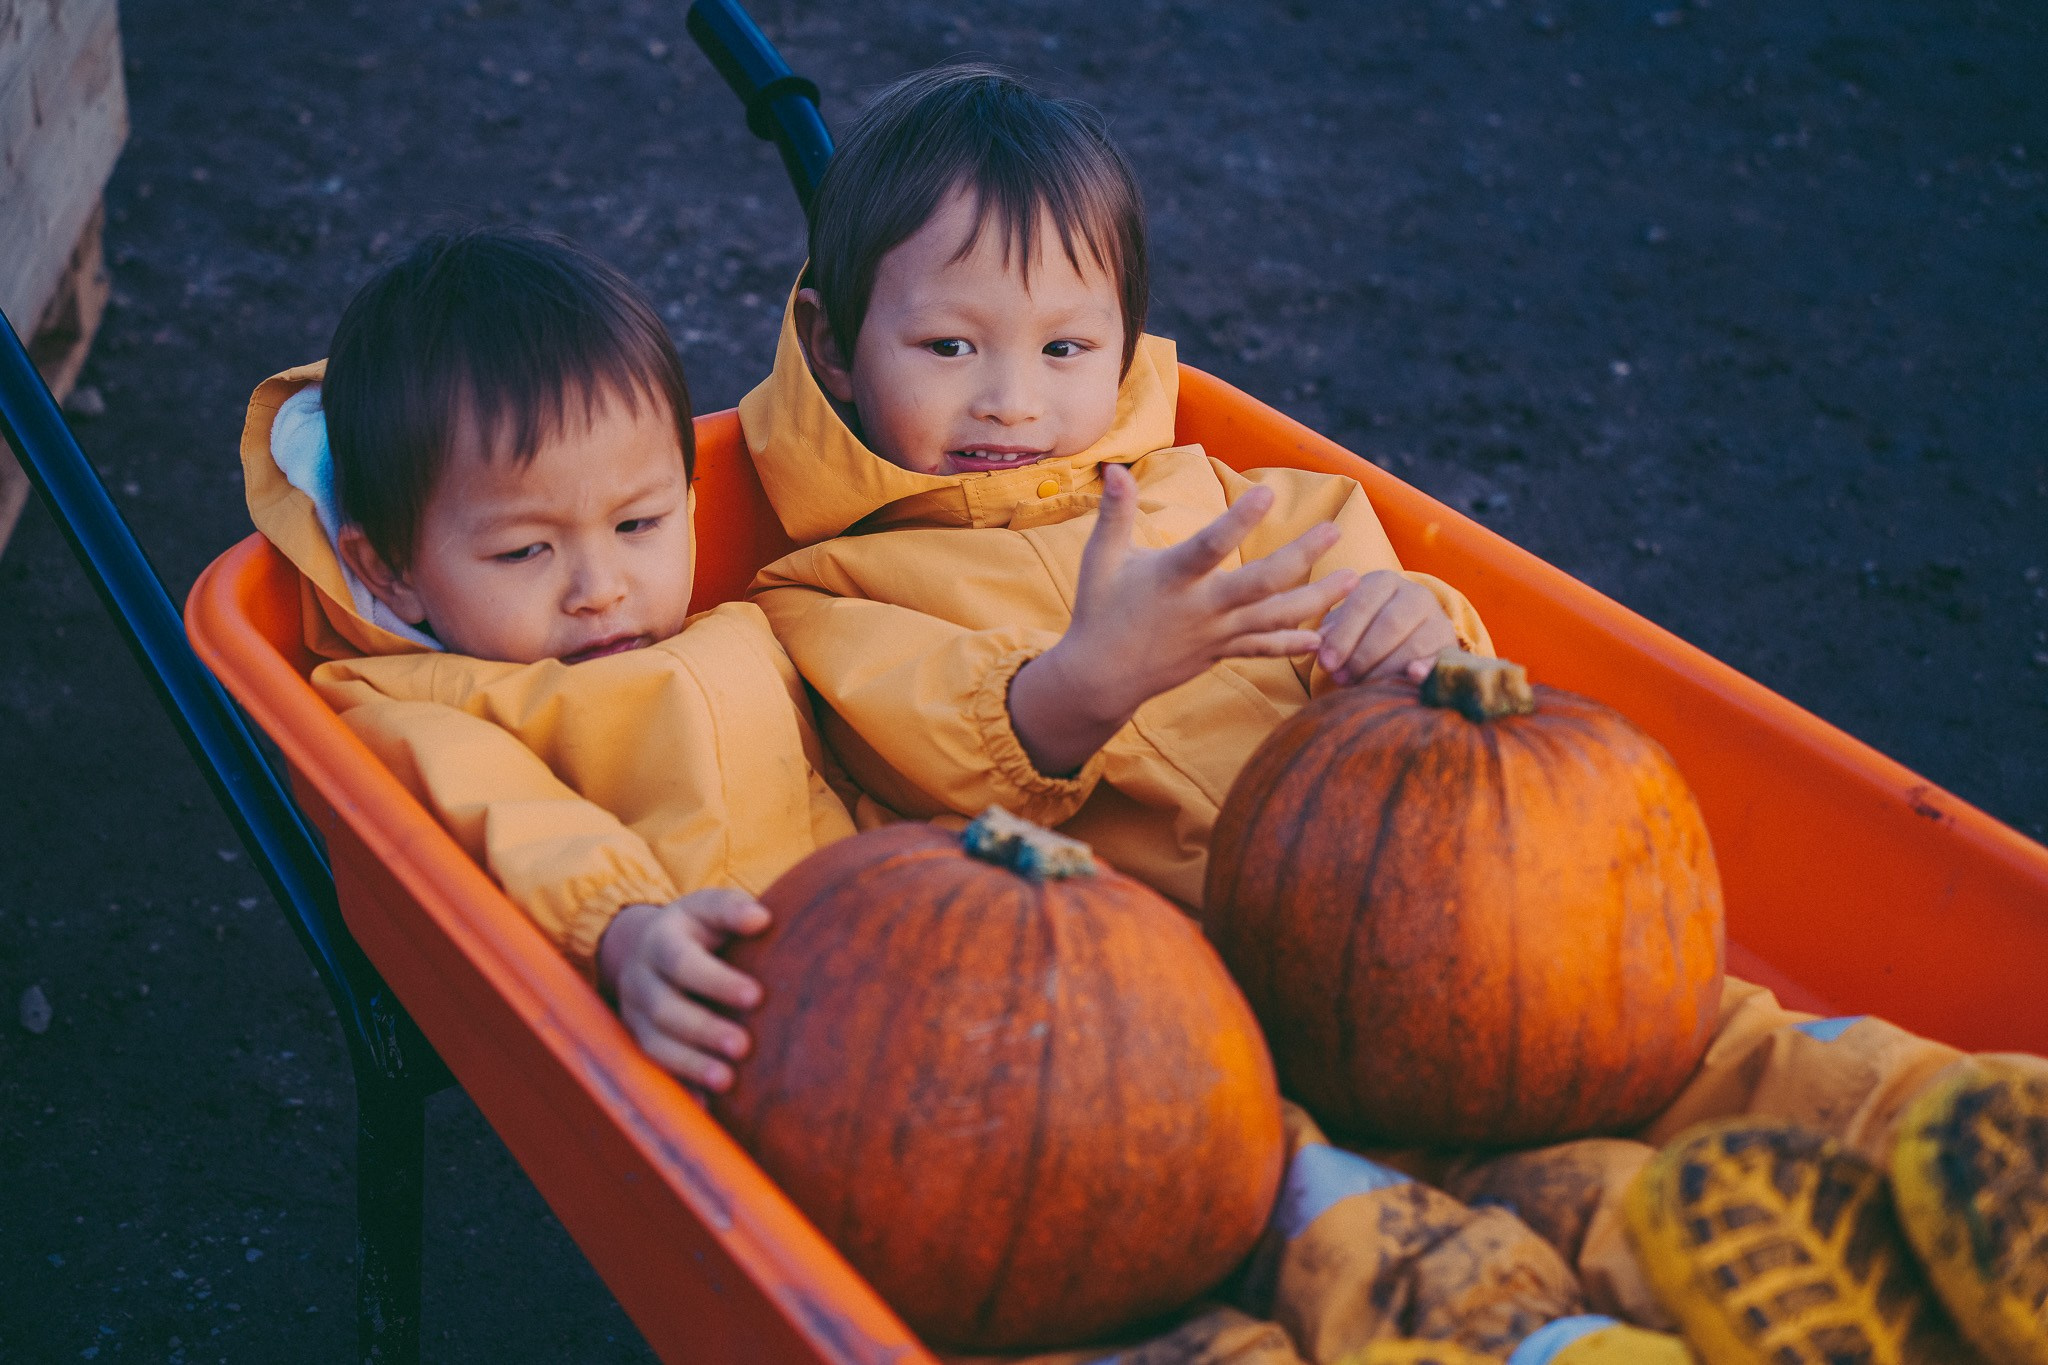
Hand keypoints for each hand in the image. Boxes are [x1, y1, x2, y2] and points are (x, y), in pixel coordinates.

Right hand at [596, 888, 769, 1091]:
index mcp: (659, 941)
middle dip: (703, 1029)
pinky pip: (655, 1070)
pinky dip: (680, 1088)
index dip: (716, 981)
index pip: (682, 962)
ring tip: (728, 1081)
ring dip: (690, 1065)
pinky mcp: (639, 1042)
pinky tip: (707, 1104)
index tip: (756, 996)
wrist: (651, 946)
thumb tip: (761, 919)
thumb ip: (733, 909)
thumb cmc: (698, 928)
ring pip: (655, 1044)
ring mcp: (634, 1014)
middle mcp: (640, 979)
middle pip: (664, 1009)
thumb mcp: (710, 907)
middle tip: (744, 1046)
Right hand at [1009, 464, 1357, 775]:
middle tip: (1334, 529)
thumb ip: (1115, 513)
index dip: (1239, 520)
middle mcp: (1200, 608)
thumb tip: (1115, 468)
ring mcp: (1215, 635)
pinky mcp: (1220, 653)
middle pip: (1260, 583)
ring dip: (1316, 600)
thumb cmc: (1099, 611)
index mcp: (1171, 579)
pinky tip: (1324, 637)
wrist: (1100, 679)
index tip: (1268, 491)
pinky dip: (1293, 644)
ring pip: (1274, 618)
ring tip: (1353, 579)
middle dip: (1301, 557)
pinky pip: (1263, 649)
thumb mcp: (1101, 560)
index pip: (1210, 546)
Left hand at [1315, 570, 1460, 685]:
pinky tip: (1412, 677)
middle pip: (1390, 623)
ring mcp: (1437, 618)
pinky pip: (1439, 658)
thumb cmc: (1364, 628)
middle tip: (1341, 679)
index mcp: (1384, 581)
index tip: (1326, 663)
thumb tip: (1320, 641)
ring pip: (1413, 644)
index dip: (1343, 635)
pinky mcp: (1450, 645)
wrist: (1409, 634)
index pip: (1363, 603)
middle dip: (1362, 655)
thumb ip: (1331, 629)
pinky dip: (1426, 668)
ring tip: (1362, 686)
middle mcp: (1416, 594)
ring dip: (1385, 669)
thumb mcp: (1346, 622)